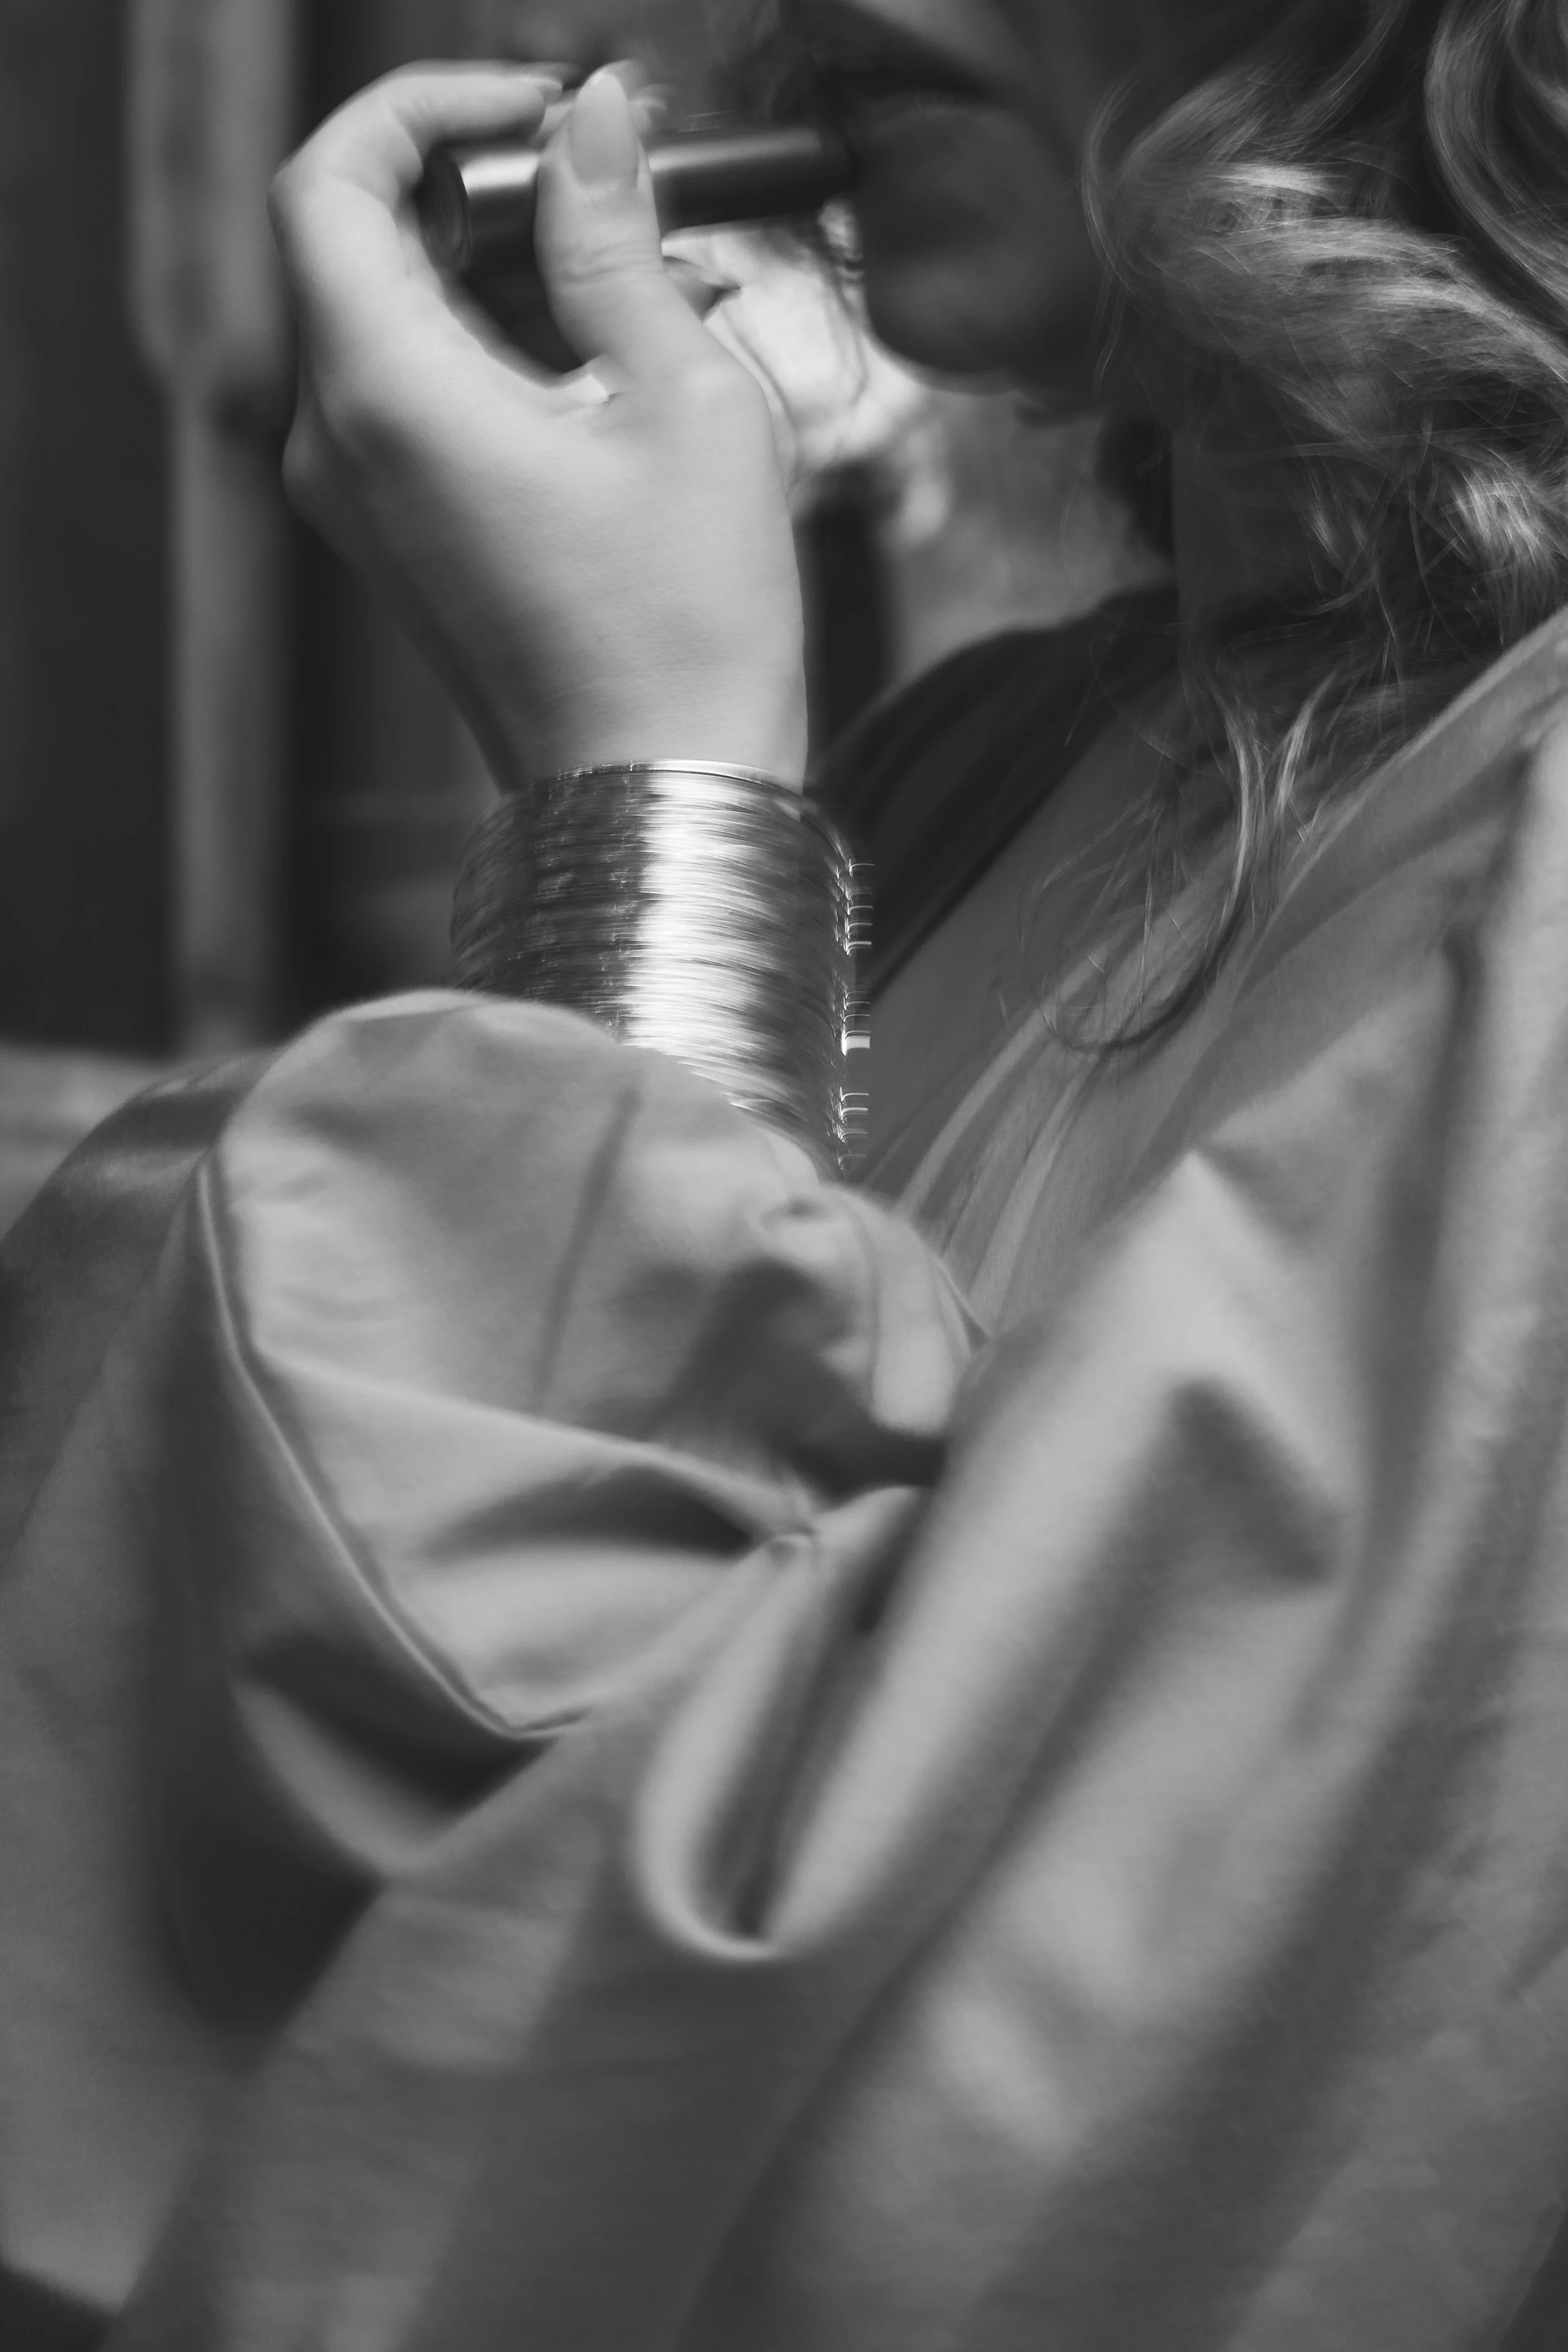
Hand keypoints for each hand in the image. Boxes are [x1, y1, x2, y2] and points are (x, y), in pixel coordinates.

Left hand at [269, 65, 807, 785]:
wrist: (666, 798)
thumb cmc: (686, 629)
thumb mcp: (680, 398)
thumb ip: (614, 239)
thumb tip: (593, 120)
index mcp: (386, 397)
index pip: (327, 182)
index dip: (418, 112)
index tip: (531, 112)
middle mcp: (338, 448)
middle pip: (365, 247)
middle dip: (489, 194)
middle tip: (620, 199)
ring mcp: (360, 504)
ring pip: (401, 323)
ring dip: (513, 279)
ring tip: (653, 299)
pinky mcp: (399, 541)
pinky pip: (421, 401)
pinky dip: (505, 357)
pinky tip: (620, 375)